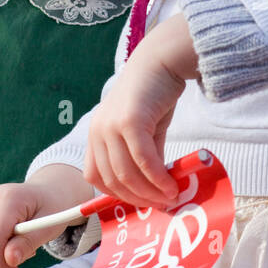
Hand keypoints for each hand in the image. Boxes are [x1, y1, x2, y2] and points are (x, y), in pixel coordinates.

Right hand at [0, 165, 93, 267]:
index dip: (0, 261)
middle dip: (1, 257)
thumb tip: (9, 260)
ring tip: (19, 243)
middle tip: (27, 252)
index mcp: (8, 198)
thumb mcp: (48, 228)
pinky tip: (8, 240)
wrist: (46, 192)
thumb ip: (28, 243)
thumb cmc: (50, 209)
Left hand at [84, 14, 198, 208]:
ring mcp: (111, 127)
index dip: (118, 195)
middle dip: (138, 198)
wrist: (161, 61)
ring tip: (171, 197)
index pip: (96, 176)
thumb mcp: (145, 130)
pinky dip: (158, 178)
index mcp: (97, 134)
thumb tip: (156, 186)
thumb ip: (146, 156)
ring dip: (150, 192)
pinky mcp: (129, 122)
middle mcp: (98, 131)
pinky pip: (143, 160)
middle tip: (161, 206)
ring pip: (127, 174)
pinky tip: (171, 185)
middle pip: (112, 180)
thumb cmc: (154, 94)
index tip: (142, 202)